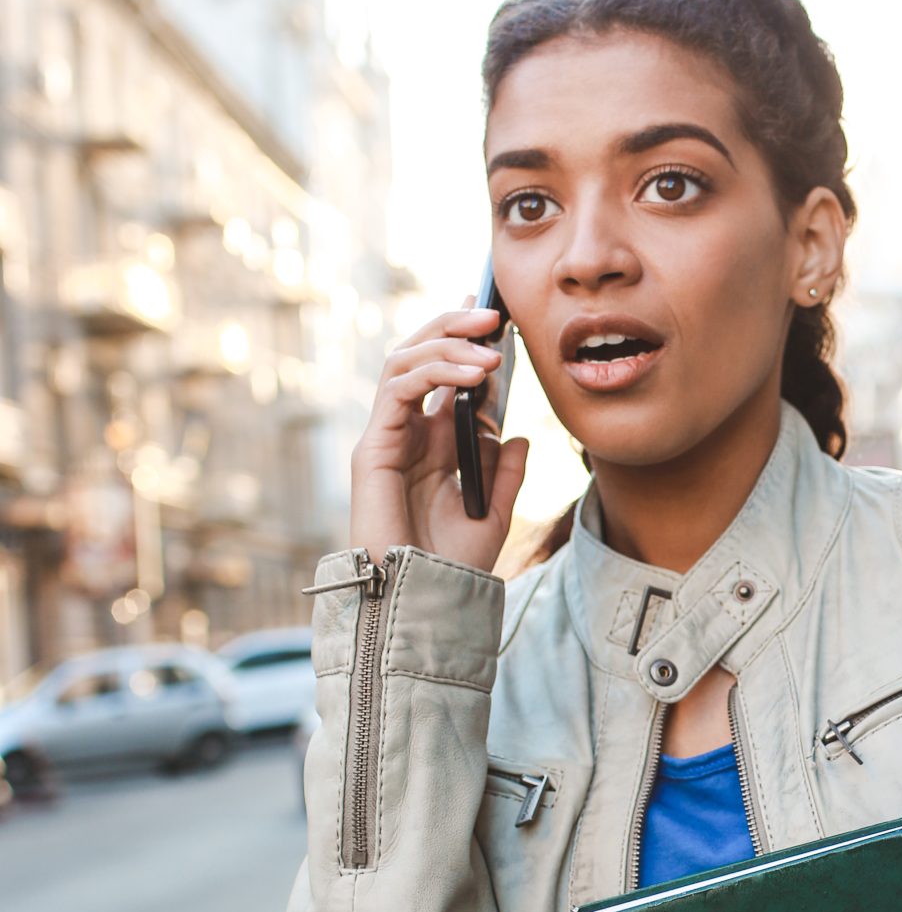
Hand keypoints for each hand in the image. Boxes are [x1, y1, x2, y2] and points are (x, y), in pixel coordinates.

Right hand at [349, 300, 529, 572]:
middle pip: (419, 356)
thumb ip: (505, 473)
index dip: (463, 340)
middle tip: (492, 312)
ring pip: (404, 361)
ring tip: (490, 348)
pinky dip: (434, 370)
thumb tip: (518, 434)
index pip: (443, 375)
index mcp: (433, 444)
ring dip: (447, 343)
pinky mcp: (372, 448)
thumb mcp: (495, 512)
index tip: (496, 316)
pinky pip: (397, 387)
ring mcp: (386, 438)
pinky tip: (472, 375)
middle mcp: (407, 433)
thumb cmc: (452, 566)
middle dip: (453, 326)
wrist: (424, 600)